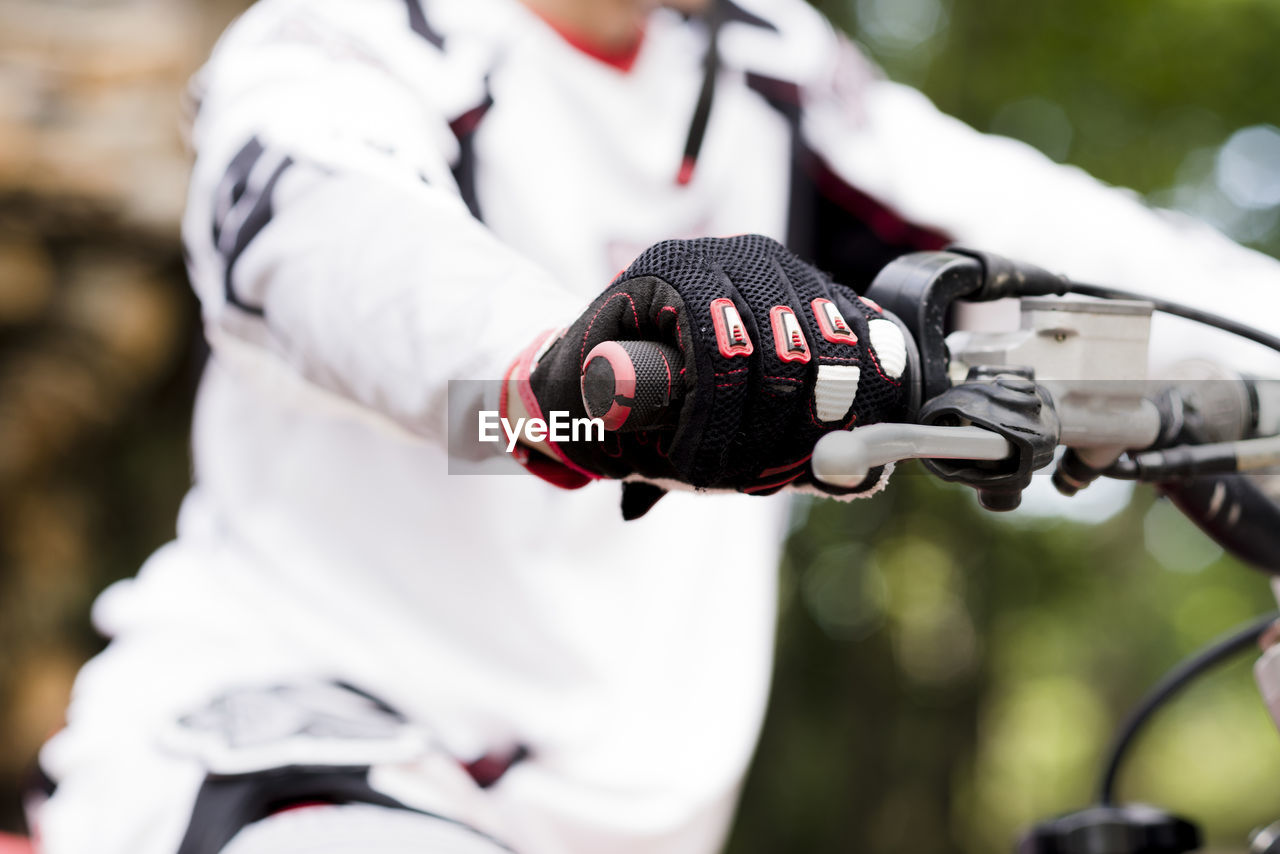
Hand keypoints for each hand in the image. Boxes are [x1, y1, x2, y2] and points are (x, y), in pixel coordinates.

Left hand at [504, 235, 910, 515]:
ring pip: (833, 354)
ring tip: (771, 473)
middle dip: (764, 433)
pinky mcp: (825, 300)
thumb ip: (612, 421)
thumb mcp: (584, 401)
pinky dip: (856, 402)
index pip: (720, 342)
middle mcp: (737, 257)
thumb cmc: (602, 386)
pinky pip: (865, 347)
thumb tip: (636, 466)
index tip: (697, 472)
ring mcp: (788, 273)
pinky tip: (827, 447)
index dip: (717, 420)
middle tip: (736, 482)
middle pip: (786, 351)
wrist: (632, 358)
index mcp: (673, 268)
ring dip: (810, 427)